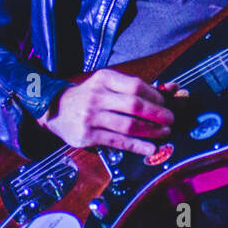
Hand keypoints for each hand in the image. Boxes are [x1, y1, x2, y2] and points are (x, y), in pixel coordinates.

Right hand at [37, 68, 189, 156]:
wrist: (56, 109)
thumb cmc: (89, 96)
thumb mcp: (107, 85)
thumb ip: (136, 87)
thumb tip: (171, 88)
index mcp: (104, 79)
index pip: (135, 85)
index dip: (154, 96)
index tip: (165, 103)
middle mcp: (96, 96)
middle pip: (134, 105)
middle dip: (157, 114)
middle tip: (170, 119)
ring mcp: (91, 116)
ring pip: (128, 125)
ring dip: (151, 131)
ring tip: (164, 133)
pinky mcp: (87, 135)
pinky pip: (117, 141)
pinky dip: (137, 146)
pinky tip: (149, 148)